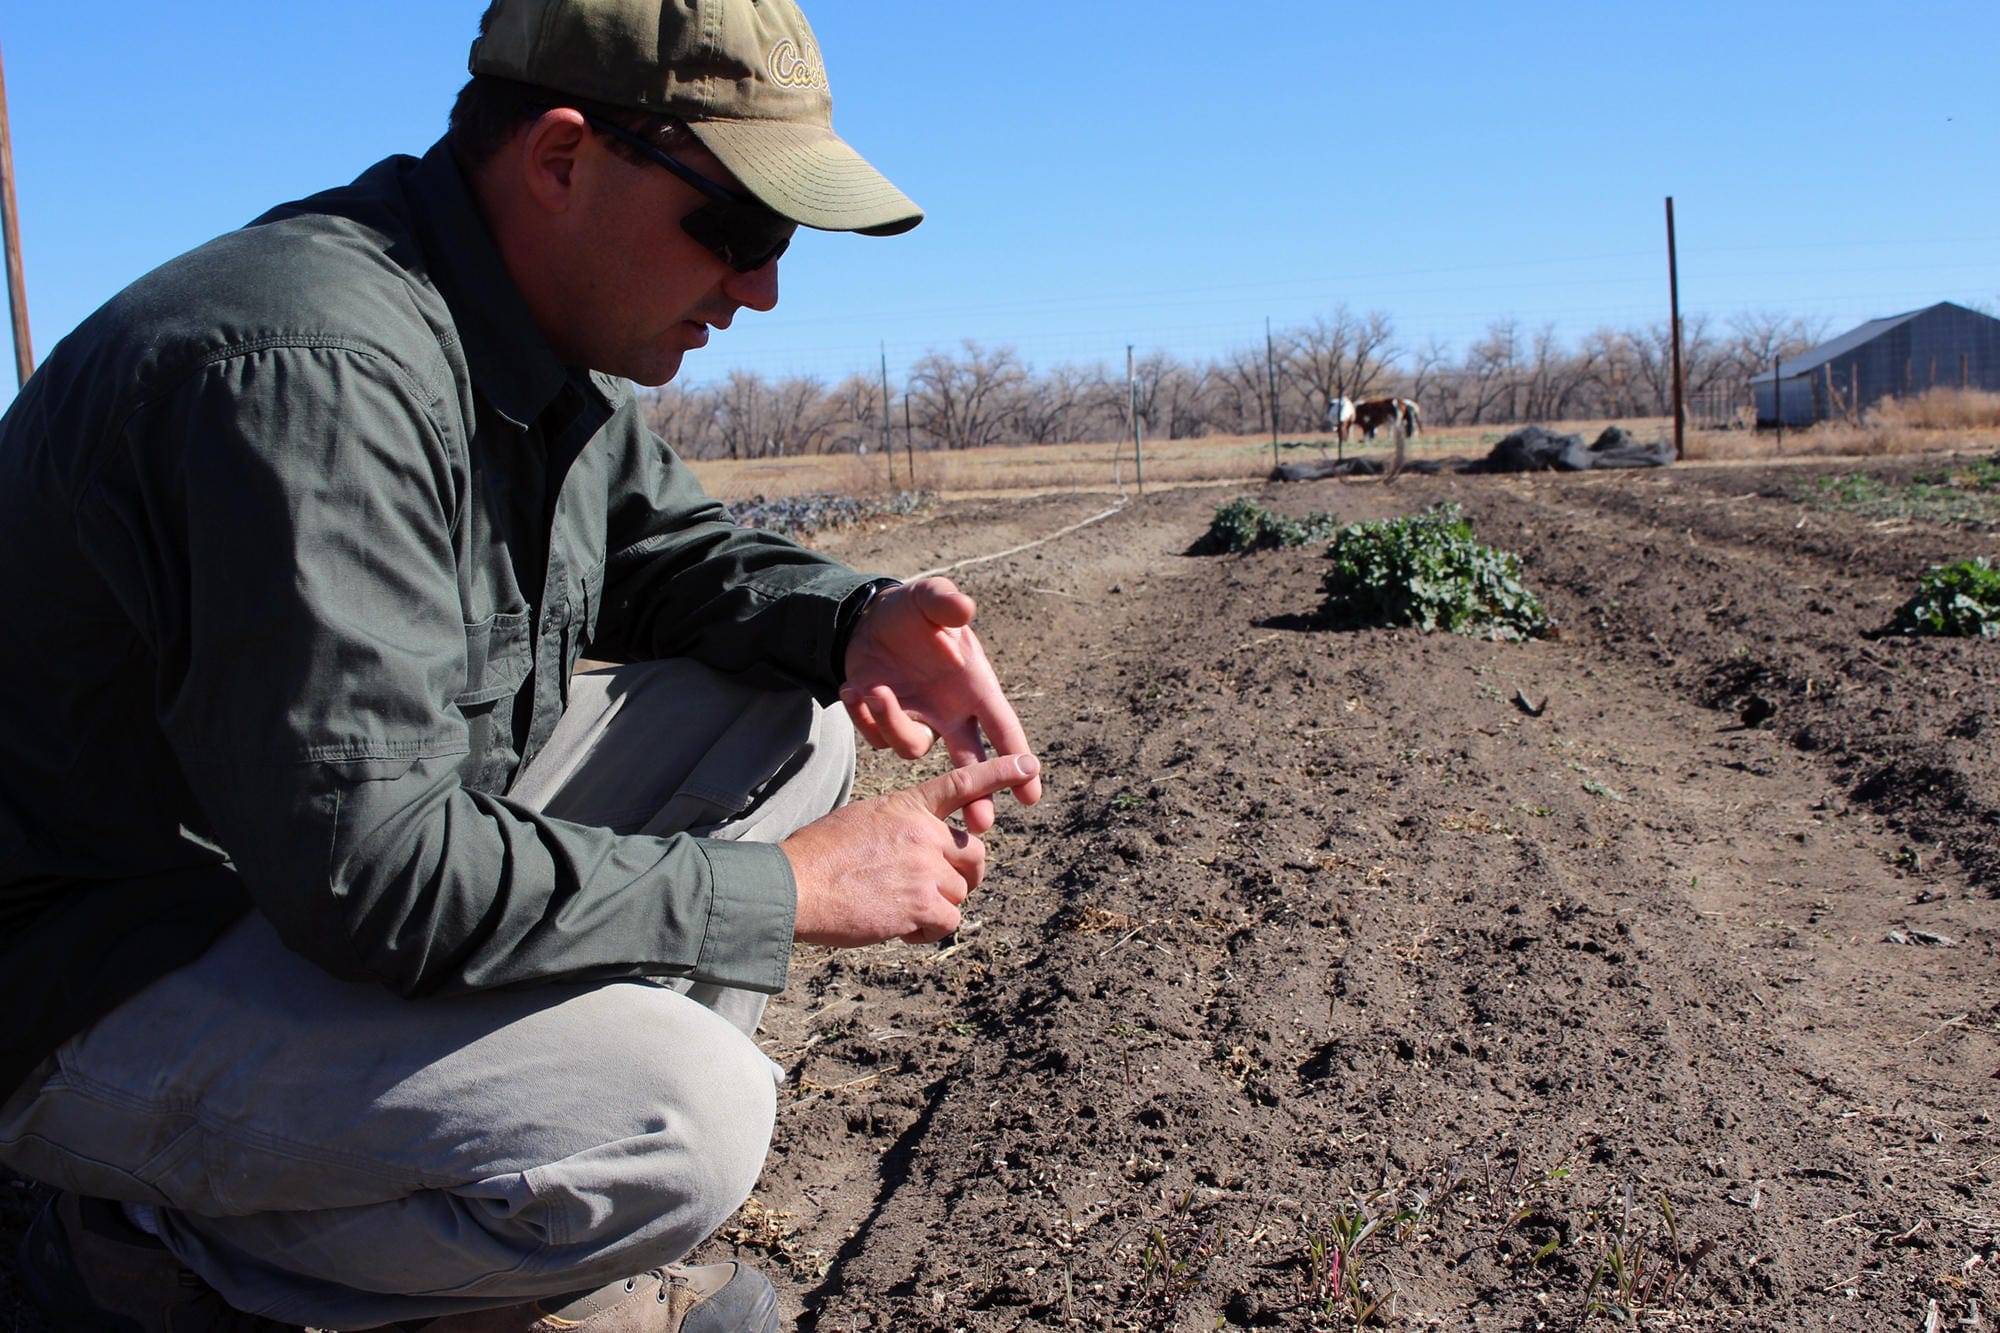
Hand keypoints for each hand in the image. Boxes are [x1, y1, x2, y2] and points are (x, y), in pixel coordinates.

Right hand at [784, 754, 1039, 946]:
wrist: (794, 885)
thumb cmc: (817, 856)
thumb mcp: (863, 821)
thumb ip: (902, 828)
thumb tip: (922, 852)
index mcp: (908, 807)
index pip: (961, 783)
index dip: (999, 773)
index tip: (1030, 764)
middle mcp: (924, 833)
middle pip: (974, 854)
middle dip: (964, 874)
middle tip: (938, 889)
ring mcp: (926, 868)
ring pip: (959, 893)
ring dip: (934, 907)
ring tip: (896, 908)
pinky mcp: (923, 904)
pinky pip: (948, 921)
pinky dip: (927, 931)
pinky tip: (898, 928)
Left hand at [840, 577, 1042, 832]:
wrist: (870, 620)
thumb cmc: (912, 611)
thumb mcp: (927, 598)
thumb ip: (945, 602)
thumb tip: (963, 609)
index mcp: (973, 686)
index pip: (1002, 728)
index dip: (1018, 761)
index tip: (1031, 795)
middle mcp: (950, 712)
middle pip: (970, 766)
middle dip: (978, 797)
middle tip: (981, 825)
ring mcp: (918, 722)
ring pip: (912, 749)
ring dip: (892, 725)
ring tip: (875, 689)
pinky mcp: (884, 724)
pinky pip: (875, 739)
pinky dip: (863, 718)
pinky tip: (852, 689)